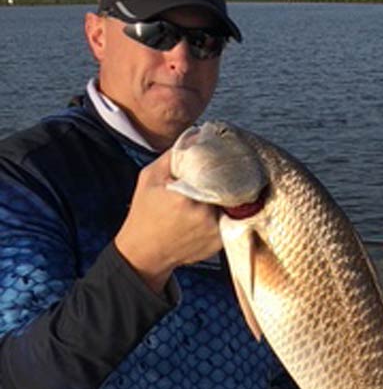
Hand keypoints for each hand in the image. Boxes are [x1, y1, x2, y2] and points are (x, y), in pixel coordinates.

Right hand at [114, 152, 221, 292]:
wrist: (145, 252)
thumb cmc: (145, 213)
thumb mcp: (150, 178)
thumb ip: (173, 156)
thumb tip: (196, 135)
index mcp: (185, 196)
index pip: (218, 173)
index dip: (223, 165)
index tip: (225, 159)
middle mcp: (203, 215)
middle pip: (228, 189)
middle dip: (226, 181)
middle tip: (222, 176)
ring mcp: (214, 231)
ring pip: (231, 206)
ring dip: (227, 199)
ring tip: (213, 195)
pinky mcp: (220, 243)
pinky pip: (230, 222)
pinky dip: (225, 215)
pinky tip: (212, 212)